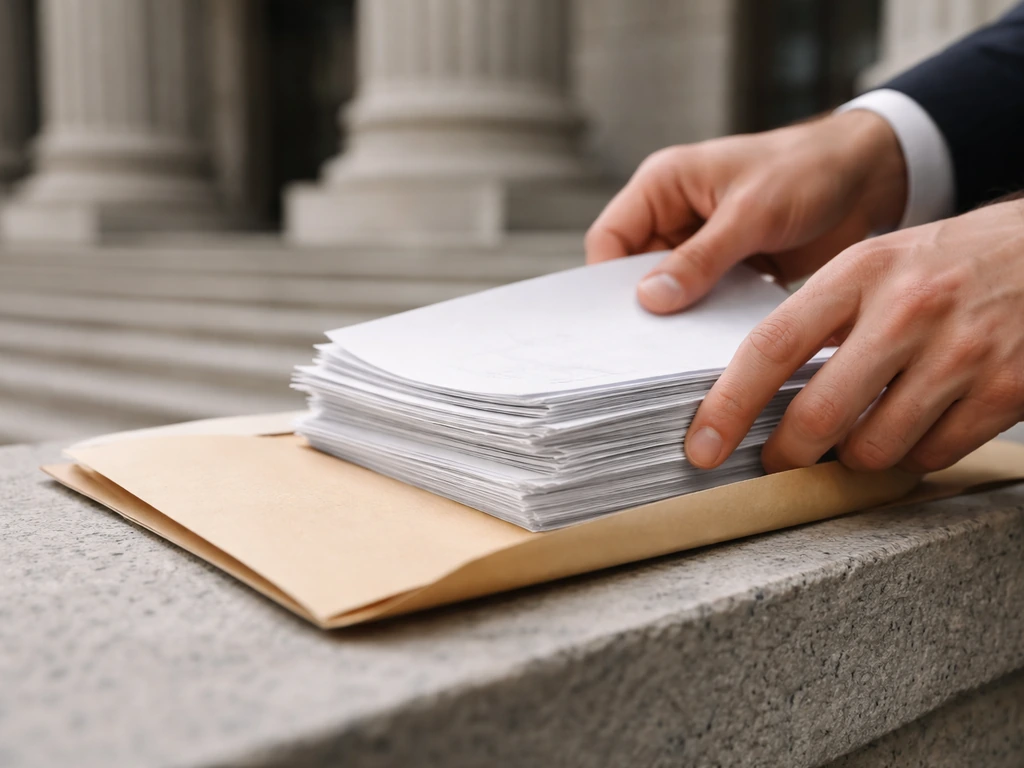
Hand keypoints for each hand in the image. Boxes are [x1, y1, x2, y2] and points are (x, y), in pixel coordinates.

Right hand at [585, 110, 906, 312]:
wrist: (869, 178)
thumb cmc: (808, 170)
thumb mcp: (751, 213)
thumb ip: (700, 258)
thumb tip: (650, 299)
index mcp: (662, 186)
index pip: (608, 239)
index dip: (608, 280)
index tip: (625, 319)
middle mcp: (672, 216)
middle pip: (633, 273)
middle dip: (645, 306)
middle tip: (654, 344)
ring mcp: (699, 246)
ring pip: (668, 293)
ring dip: (680, 318)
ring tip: (687, 347)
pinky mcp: (726, 270)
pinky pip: (703, 303)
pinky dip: (708, 321)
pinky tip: (717, 342)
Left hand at [685, 199, 1023, 474]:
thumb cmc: (948, 263)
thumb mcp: (877, 264)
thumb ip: (819, 317)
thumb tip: (756, 389)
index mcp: (860, 273)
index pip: (771, 348)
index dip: (727, 406)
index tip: (701, 448)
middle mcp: (908, 310)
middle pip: (818, 416)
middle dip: (786, 454)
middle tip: (779, 460)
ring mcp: (961, 352)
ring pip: (874, 448)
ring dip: (855, 456)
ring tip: (862, 433)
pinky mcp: (1006, 389)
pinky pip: (932, 455)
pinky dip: (912, 455)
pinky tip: (915, 427)